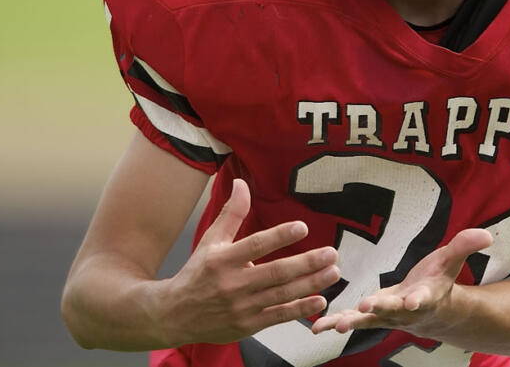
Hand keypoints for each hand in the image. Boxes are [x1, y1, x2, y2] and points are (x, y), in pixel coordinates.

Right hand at [158, 178, 340, 344]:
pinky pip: (278, 316)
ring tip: (333, 272)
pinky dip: (300, 309)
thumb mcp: (210, 241)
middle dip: (306, 263)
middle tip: (331, 253)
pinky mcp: (248, 325)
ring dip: (310, 284)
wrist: (175, 314)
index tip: (303, 227)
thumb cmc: (197, 274)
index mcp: (222, 259)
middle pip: (275, 273)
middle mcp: (233, 284)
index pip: (255, 245)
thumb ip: (231, 214)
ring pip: (282, 295)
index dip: (279, 236)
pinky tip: (320, 300)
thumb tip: (241, 183)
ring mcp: (242, 307)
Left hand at [311, 227, 493, 338]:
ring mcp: (385, 316)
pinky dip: (332, 323)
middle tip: (362, 309)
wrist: (432, 313)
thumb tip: (487, 234)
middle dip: (377, 309)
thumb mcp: (451, 261)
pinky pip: (350, 320)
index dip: (417, 300)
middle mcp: (403, 311)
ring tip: (333, 325)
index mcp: (424, 297)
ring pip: (367, 321)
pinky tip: (314, 327)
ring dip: (349, 322)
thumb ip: (464, 247)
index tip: (412, 301)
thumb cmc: (438, 282)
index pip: (422, 299)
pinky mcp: (370, 316)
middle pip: (390, 311)